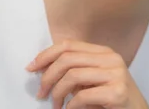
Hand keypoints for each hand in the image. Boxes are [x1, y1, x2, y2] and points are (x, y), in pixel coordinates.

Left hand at [26, 40, 148, 108]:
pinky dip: (70, 106)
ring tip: (56, 105)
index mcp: (104, 52)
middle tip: (42, 93)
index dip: (46, 55)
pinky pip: (81, 96)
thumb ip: (76, 69)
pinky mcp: (117, 92)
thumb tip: (42, 66)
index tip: (31, 68)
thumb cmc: (110, 99)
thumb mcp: (93, 79)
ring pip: (72, 76)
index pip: (69, 45)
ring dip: (57, 94)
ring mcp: (116, 74)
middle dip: (47, 77)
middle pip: (67, 59)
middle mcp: (112, 59)